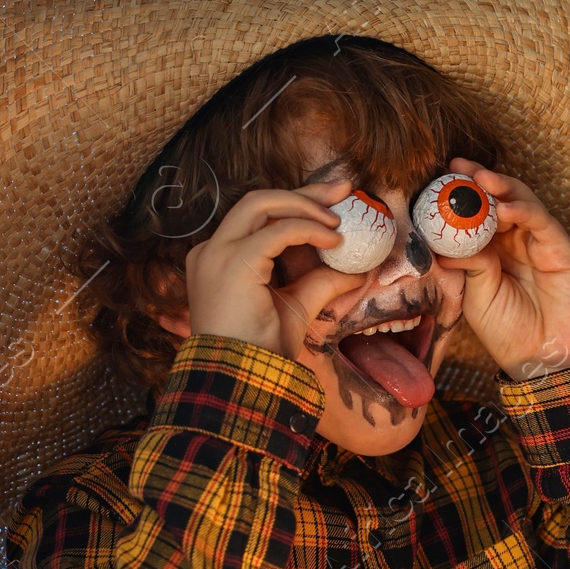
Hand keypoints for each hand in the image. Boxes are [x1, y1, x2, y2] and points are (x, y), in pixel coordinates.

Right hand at [163, 180, 350, 360]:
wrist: (241, 378)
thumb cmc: (260, 350)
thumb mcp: (296, 307)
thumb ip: (321, 283)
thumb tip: (357, 270)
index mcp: (219, 259)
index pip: (257, 218)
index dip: (294, 203)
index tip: (332, 200)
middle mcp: (212, 250)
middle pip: (258, 202)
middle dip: (303, 191)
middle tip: (343, 189)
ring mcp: (218, 254)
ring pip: (262, 204)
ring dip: (305, 205)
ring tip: (339, 219)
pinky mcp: (234, 262)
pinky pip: (277, 231)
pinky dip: (308, 229)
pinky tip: (333, 239)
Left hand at [436, 159, 569, 382]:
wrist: (545, 360)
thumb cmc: (509, 333)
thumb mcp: (475, 297)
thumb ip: (466, 264)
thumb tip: (443, 241)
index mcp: (491, 252)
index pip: (474, 214)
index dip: (458, 195)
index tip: (436, 178)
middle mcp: (514, 241)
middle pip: (497, 199)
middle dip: (477, 180)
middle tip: (456, 166)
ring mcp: (538, 242)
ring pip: (521, 202)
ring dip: (501, 187)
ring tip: (480, 178)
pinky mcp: (560, 247)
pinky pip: (541, 221)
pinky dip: (524, 209)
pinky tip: (505, 206)